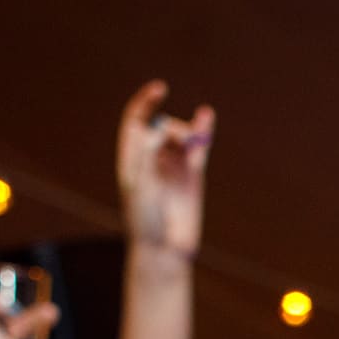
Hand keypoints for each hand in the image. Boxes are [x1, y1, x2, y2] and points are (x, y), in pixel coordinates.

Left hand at [116, 80, 214, 255]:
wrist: (164, 249)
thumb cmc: (144, 220)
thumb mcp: (140, 185)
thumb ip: (148, 153)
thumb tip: (160, 125)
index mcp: (132, 158)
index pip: (138, 120)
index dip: (147, 102)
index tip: (160, 90)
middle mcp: (152, 158)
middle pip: (163, 126)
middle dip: (173, 129)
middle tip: (179, 144)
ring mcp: (174, 166)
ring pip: (182, 135)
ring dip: (189, 133)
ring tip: (195, 143)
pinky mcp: (193, 175)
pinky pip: (198, 148)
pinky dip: (203, 131)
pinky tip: (206, 115)